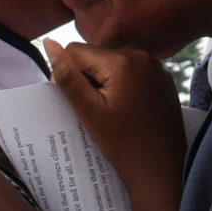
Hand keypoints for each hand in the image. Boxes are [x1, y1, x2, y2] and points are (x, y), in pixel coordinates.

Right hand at [44, 41, 185, 197]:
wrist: (161, 168)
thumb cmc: (122, 143)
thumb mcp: (88, 110)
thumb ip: (67, 76)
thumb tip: (48, 42)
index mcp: (122, 61)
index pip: (76, 51)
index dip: (68, 75)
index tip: (78, 103)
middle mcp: (142, 55)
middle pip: (96, 56)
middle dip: (88, 78)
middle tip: (97, 111)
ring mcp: (156, 66)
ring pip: (112, 63)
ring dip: (104, 82)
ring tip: (113, 112)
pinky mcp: (163, 77)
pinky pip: (131, 72)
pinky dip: (123, 86)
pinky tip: (128, 110)